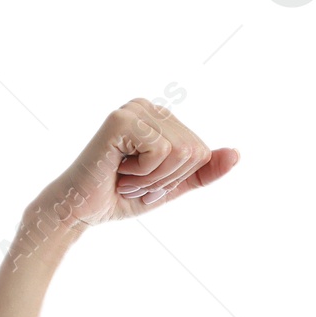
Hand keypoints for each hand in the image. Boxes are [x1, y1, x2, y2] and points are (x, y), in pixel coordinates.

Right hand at [22, 97, 238, 236]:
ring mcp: (134, 109)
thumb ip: (203, 172)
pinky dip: (143, 174)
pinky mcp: (121, 120)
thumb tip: (236, 154)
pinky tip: (118, 170)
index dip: (178, 178)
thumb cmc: (120, 196)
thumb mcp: (171, 186)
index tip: (146, 180)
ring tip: (126, 176)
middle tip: (134, 180)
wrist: (79, 209)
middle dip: (167, 179)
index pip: (202, 151)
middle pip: (196, 150)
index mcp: (160, 118)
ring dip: (154, 179)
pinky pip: (162, 152)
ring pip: (181, 152)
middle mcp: (147, 106)